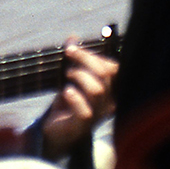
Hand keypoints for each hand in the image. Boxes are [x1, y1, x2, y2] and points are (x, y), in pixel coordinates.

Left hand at [39, 41, 116, 158]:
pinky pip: (85, 111)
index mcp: (108, 88)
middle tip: (68, 56)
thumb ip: (74, 58)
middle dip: (85, 60)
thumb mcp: (71, 77)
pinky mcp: (82, 125)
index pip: (113, 68)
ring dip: (79, 77)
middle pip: (104, 75)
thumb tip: (72, 37)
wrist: (56, 130)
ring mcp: (97, 114)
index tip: (73, 47)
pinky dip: (74, 98)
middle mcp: (107, 101)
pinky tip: (66, 92)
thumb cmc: (68, 101)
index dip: (94, 55)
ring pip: (97, 90)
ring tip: (67, 76)